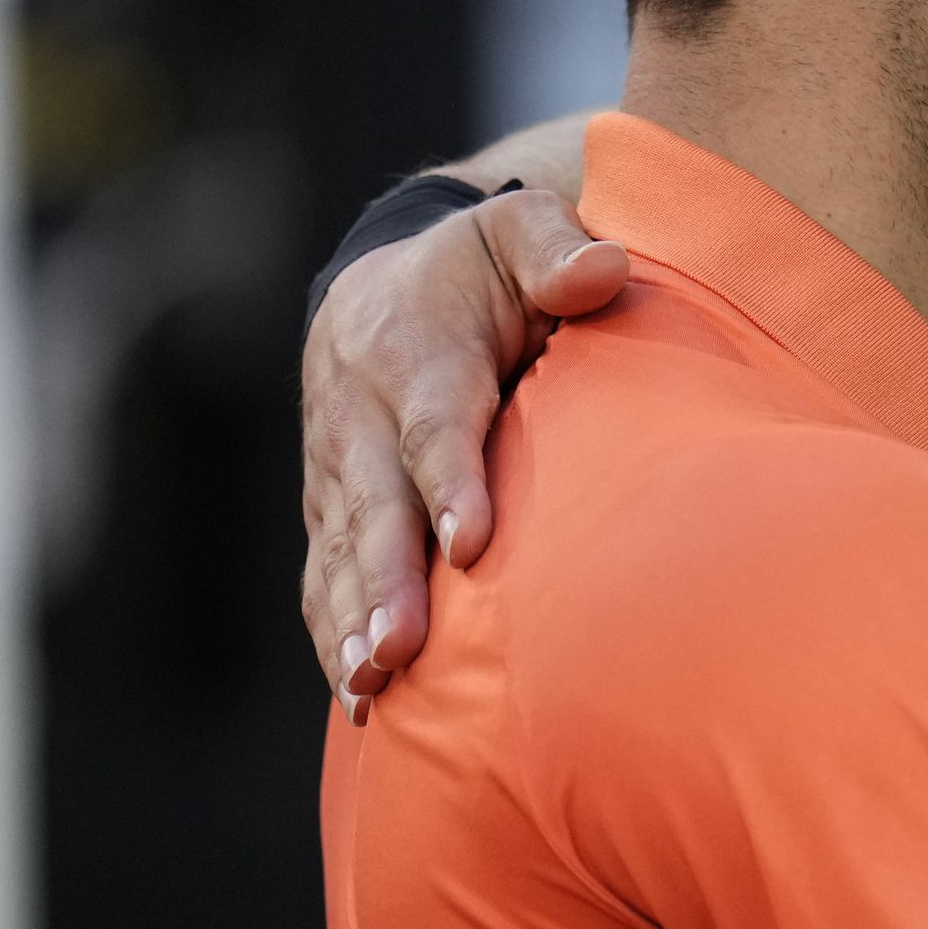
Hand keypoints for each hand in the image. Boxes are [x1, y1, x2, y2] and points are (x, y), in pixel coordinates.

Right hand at [299, 188, 624, 712]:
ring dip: (352, 620)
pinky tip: (359, 696)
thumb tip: (603, 269)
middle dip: (386, 579)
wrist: (381, 282)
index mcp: (414, 348)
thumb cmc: (481, 268)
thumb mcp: (518, 232)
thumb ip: (554, 247)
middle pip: (374, 505)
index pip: (435, 423)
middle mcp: (360, 414)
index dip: (450, 482)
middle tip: (400, 648)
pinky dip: (334, 632)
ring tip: (370, 684)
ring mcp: (335, 467)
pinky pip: (324, 574)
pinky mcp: (328, 507)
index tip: (471, 545)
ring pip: (339, 551)